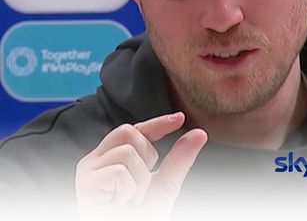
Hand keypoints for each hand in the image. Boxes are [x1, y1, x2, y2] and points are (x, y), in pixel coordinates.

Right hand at [76, 112, 206, 220]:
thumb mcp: (166, 184)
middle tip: (141, 184)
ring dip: (140, 179)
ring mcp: (89, 171)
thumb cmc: (140, 215)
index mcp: (113, 157)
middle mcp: (97, 160)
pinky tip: (121, 202)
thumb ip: (180, 159)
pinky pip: (119, 171)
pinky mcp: (86, 184)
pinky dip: (130, 190)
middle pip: (128, 132)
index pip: (135, 130)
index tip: (179, 118)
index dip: (157, 122)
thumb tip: (199, 134)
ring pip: (127, 151)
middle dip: (147, 156)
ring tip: (131, 197)